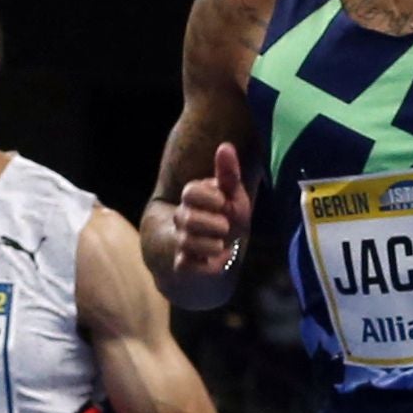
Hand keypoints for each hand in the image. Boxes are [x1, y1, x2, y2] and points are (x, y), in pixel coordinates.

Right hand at [173, 142, 252, 275]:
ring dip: (212, 244)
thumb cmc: (226, 219)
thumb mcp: (232, 197)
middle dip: (213, 223)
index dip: (209, 197)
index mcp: (192, 199)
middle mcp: (182, 220)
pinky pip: (188, 266)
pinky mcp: (183, 266)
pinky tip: (222, 259)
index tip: (223, 202)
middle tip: (225, 227)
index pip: (190, 192)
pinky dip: (209, 265)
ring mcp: (180, 243)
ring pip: (187, 242)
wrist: (216, 254)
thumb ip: (228, 174)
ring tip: (223, 244)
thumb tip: (225, 145)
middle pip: (187, 218)